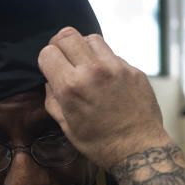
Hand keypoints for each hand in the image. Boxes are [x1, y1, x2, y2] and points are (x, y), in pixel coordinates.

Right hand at [38, 27, 169, 169]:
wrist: (138, 149)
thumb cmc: (100, 143)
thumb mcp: (66, 126)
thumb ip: (53, 99)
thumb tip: (51, 81)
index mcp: (71, 87)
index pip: (48, 52)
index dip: (46, 60)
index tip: (51, 68)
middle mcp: (92, 71)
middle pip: (67, 35)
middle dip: (60, 45)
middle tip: (64, 57)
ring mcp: (115, 67)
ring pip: (91, 38)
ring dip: (83, 48)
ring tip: (85, 64)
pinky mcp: (132, 70)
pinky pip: (112, 55)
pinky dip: (104, 61)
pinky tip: (105, 78)